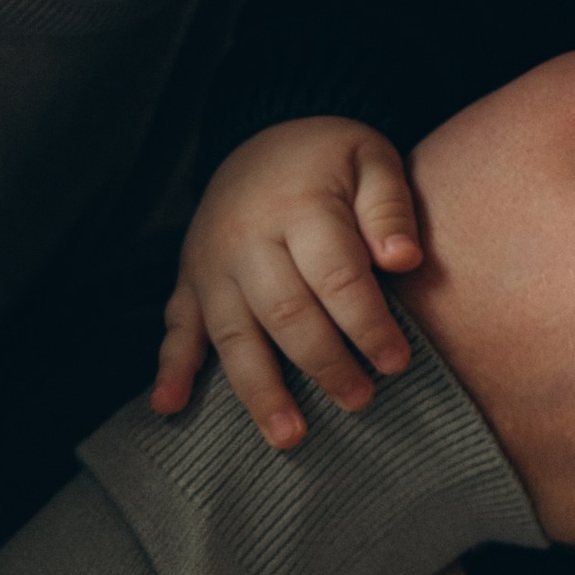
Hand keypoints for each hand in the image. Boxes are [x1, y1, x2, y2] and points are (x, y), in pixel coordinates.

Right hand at [152, 118, 423, 446]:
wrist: (261, 138)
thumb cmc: (331, 161)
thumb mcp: (371, 159)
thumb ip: (391, 209)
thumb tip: (404, 261)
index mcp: (300, 208)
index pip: (335, 277)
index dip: (366, 324)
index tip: (396, 363)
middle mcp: (248, 240)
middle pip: (285, 312)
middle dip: (323, 363)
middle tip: (359, 400)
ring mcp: (212, 264)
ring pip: (232, 333)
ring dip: (259, 388)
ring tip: (288, 436)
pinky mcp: (189, 281)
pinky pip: (175, 327)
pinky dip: (171, 369)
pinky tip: (170, 407)